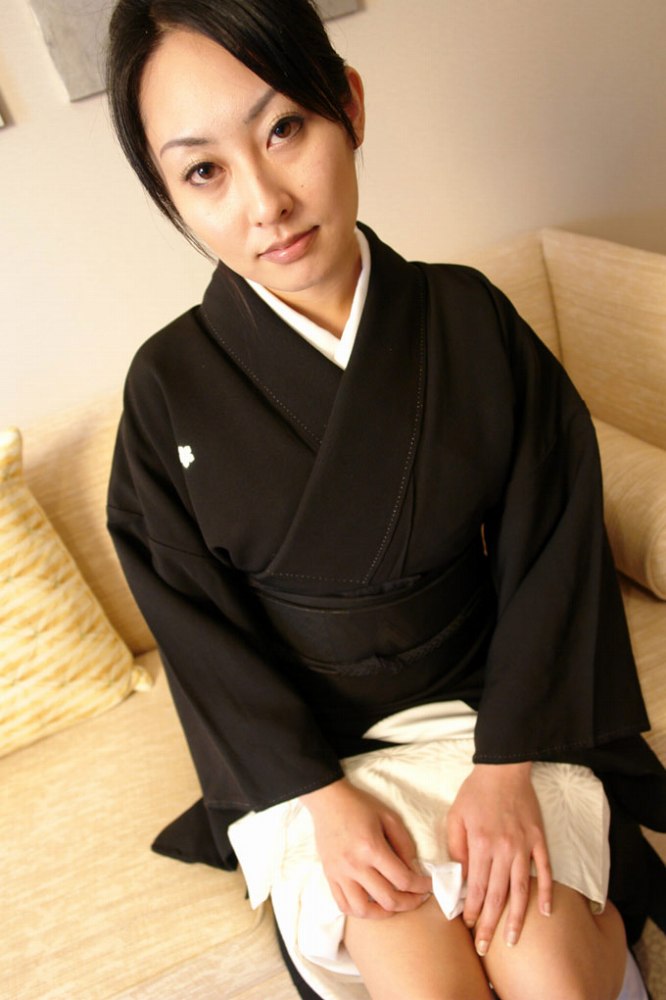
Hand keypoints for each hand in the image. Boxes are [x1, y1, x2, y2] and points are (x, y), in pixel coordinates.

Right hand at [300, 778, 431, 918]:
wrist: (328, 800)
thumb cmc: (360, 806)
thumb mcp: (389, 817)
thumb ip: (404, 845)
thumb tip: (414, 869)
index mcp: (372, 848)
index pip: (403, 879)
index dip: (421, 886)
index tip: (429, 885)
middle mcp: (355, 865)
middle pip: (388, 899)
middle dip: (410, 903)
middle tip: (419, 898)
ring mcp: (339, 874)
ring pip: (363, 910)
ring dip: (383, 913)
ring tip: (394, 904)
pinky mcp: (329, 876)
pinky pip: (343, 905)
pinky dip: (360, 911)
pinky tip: (371, 904)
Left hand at [446, 763, 551, 953]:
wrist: (504, 768)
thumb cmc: (476, 792)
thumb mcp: (456, 817)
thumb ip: (457, 848)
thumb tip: (459, 878)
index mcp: (480, 843)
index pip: (475, 887)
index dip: (472, 910)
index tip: (469, 927)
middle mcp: (503, 849)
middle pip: (496, 895)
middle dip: (489, 924)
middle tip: (484, 948)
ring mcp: (524, 846)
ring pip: (520, 890)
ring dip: (515, 917)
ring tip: (511, 940)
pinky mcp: (539, 840)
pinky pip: (544, 871)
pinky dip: (545, 893)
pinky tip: (544, 913)